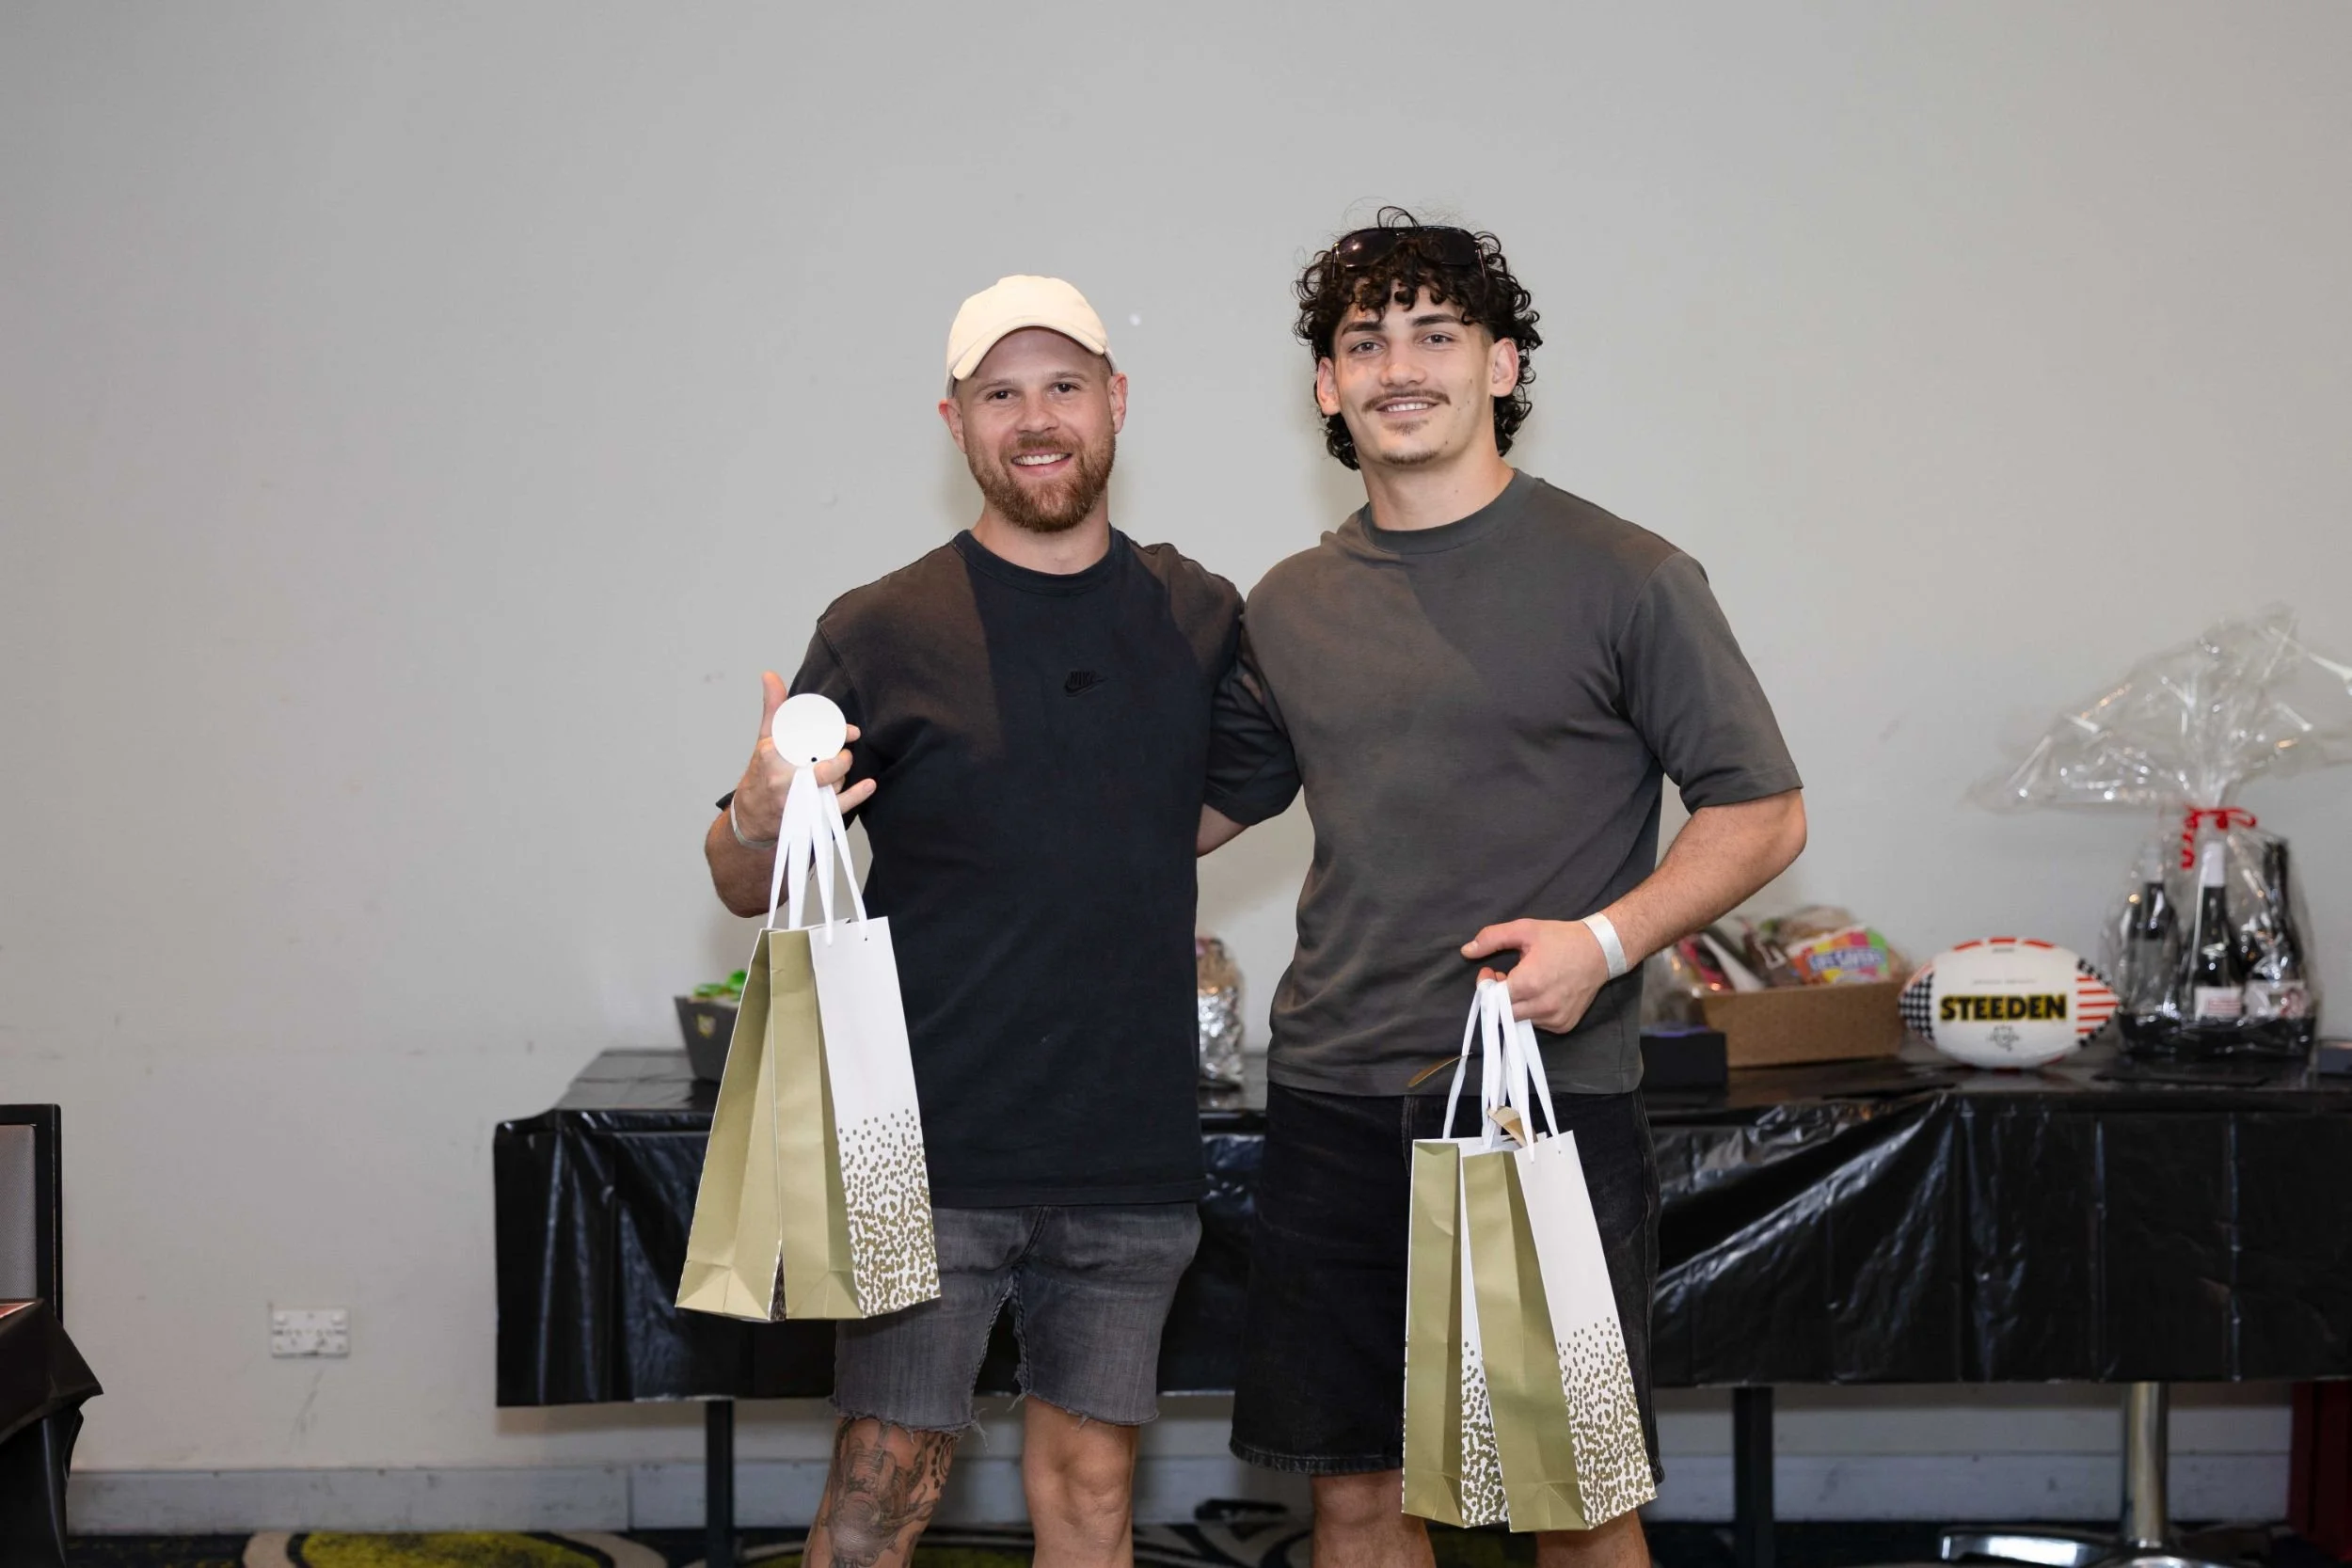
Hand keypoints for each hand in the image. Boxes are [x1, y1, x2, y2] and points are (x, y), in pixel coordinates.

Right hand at [732, 671, 873, 841]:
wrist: (751, 817)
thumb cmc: (760, 773)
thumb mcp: (764, 739)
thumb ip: (774, 708)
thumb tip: (770, 675)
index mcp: (772, 755)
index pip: (808, 740)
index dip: (835, 735)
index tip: (852, 732)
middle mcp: (783, 779)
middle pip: (824, 765)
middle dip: (841, 759)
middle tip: (844, 753)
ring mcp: (796, 799)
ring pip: (833, 784)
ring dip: (842, 776)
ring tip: (835, 772)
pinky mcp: (807, 816)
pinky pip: (837, 806)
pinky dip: (856, 794)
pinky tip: (869, 784)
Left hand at [1460, 918, 1609, 1033]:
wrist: (1600, 951)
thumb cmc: (1562, 939)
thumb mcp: (1525, 930)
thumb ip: (1492, 939)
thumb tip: (1466, 951)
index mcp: (1530, 983)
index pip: (1493, 997)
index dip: (1487, 985)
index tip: (1491, 971)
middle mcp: (1542, 1006)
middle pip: (1503, 1013)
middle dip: (1499, 996)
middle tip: (1507, 976)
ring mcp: (1555, 1019)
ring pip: (1520, 1020)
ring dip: (1516, 1005)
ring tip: (1526, 982)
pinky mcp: (1564, 1025)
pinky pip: (1538, 1024)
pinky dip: (1533, 1011)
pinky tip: (1542, 992)